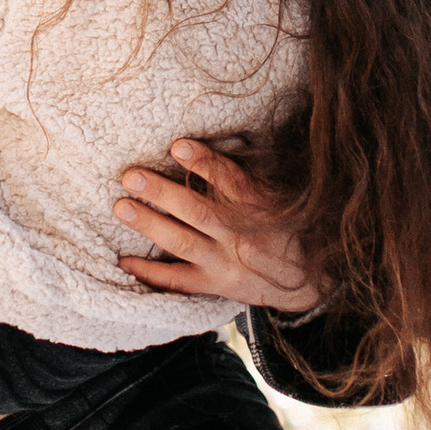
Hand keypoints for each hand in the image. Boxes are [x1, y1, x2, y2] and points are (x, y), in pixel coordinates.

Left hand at [114, 140, 325, 314]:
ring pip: (183, 242)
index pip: (231, 181)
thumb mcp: (280, 199)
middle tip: (130, 176)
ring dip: (149, 224)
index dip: (204, 163)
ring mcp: (226, 263)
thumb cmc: (287, 227)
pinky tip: (124, 261)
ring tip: (121, 207)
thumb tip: (207, 147)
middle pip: (198, 212)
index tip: (178, 145)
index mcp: (261, 209)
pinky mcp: (215, 285)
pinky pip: (178, 281)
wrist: (309, 281)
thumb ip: (250, 178)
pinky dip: (150, 272)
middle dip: (161, 193)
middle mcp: (241, 237)